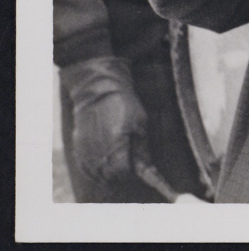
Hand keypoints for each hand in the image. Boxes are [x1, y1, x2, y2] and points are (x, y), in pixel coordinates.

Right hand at [59, 56, 148, 190]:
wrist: (97, 92)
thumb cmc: (123, 105)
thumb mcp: (140, 124)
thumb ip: (142, 150)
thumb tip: (147, 169)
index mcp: (115, 147)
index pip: (123, 174)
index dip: (133, 172)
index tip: (141, 168)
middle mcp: (97, 154)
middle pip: (110, 178)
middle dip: (122, 173)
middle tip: (131, 159)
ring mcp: (85, 154)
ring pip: (98, 176)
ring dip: (110, 172)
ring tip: (118, 155)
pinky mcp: (78, 151)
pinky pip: (88, 170)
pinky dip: (98, 169)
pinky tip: (106, 157)